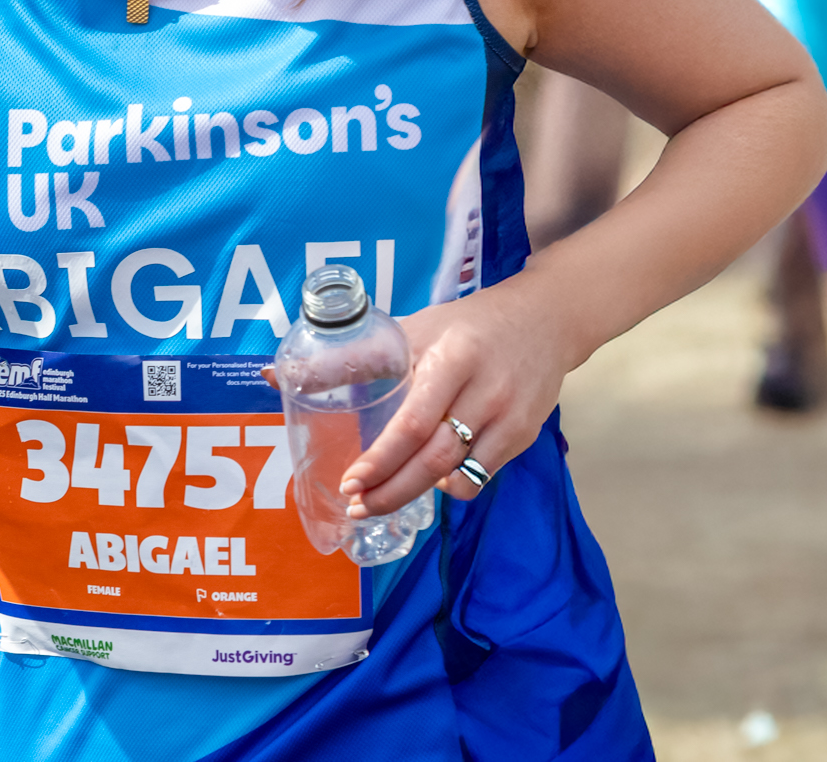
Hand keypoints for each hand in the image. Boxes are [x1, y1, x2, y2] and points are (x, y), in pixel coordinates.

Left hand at [337, 278, 576, 516]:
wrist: (544, 320)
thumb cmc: (466, 325)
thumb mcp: (415, 328)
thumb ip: (360, 356)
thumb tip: (281, 376)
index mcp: (453, 359)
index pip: (414, 422)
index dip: (381, 459)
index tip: (351, 482)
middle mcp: (486, 392)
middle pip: (434, 459)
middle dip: (391, 491)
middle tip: (357, 506)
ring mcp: (510, 418)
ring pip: (459, 475)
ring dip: (416, 496)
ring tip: (380, 500)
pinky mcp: (525, 436)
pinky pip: (481, 476)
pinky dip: (450, 486)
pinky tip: (428, 480)